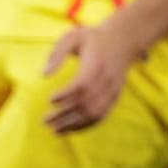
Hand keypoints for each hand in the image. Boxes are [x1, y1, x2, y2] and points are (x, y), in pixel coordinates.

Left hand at [43, 15, 142, 134]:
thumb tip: (43, 75)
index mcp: (96, 64)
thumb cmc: (93, 38)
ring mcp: (113, 90)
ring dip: (73, 125)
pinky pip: (101, 116)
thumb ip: (57, 53)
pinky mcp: (115, 97)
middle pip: (86, 103)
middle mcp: (107, 80)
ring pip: (94, 113)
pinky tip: (69, 129)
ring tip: (53, 130)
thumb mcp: (73, 37)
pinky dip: (85, 125)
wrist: (124, 40)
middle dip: (65, 115)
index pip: (82, 84)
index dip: (67, 94)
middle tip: (45, 121)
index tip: (50, 100)